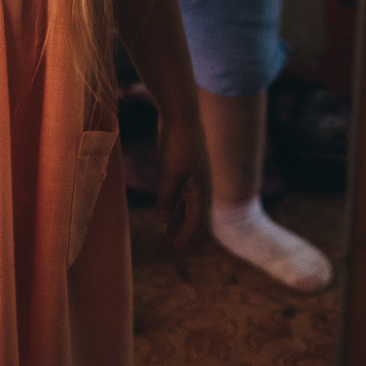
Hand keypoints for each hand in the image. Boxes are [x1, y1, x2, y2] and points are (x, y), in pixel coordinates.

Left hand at [152, 106, 206, 254]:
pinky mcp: (186, 167)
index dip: (185, 237)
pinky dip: (175, 204)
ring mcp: (194, 176)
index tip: (175, 251)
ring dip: (178, 219)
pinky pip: (182, 193)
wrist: (181, 115)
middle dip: (183, 231)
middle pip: (193, 216)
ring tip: (168, 232)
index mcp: (201, 190)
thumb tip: (163, 221)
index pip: (195, 221)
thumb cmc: (176, 146)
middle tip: (172, 246)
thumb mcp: (168, 175)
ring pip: (187, 204)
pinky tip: (166, 209)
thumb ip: (166, 200)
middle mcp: (201, 186)